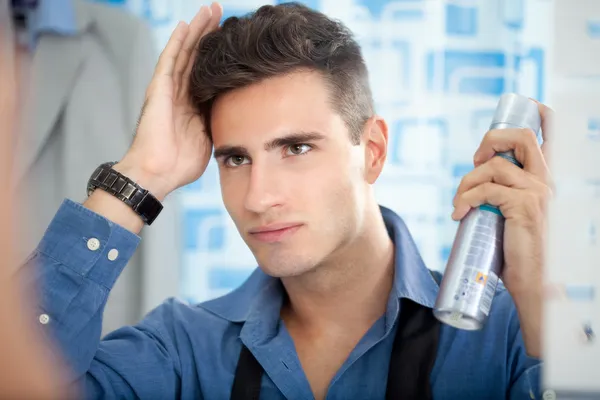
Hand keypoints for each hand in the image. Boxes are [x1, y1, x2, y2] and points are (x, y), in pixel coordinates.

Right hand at [116, 3, 222, 200]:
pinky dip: (178, 42)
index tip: (235, 38)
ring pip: (185, 52)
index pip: (207, 71)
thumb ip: (217, 123)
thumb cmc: (180, 164)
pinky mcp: (159, 89)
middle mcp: (180, 92)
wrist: (159, 172)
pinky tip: (187, 26)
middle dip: (209, 34)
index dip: (219, 54)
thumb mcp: (208, 139)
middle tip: (222, 12)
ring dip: (197, 30)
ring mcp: (168, 89)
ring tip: (209, 10)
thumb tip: (237, 118)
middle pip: (196, 56)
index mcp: (192, 104)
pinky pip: (170, 60)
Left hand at [452, 101, 553, 357]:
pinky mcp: (524, 207)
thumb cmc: (518, 249)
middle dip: (489, 141)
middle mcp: (546, 180)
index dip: (532, 116)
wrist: (533, 281)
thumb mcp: (512, 214)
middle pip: (520, 136)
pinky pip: (485, 190)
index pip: (549, 134)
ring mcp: (537, 192)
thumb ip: (502, 194)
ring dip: (466, 182)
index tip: (499, 133)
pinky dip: (465, 198)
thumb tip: (473, 184)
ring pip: (492, 166)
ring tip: (459, 204)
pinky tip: (458, 214)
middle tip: (474, 164)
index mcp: (544, 179)